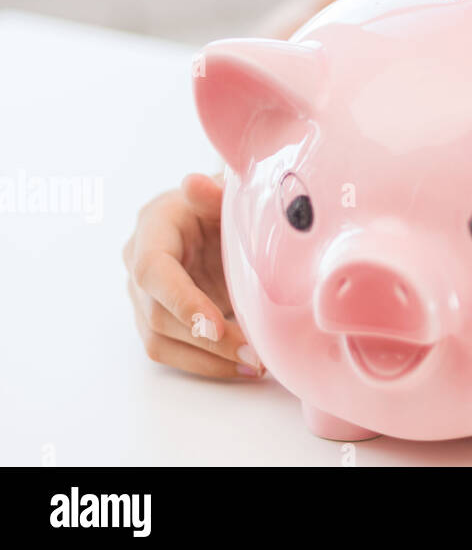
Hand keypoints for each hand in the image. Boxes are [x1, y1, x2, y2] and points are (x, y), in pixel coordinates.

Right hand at [123, 173, 262, 379]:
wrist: (218, 216)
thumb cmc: (223, 202)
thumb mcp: (223, 191)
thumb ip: (211, 193)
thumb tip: (194, 183)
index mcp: (152, 229)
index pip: (153, 271)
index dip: (181, 301)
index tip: (215, 326)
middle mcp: (138, 265)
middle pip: (158, 315)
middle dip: (205, 340)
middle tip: (253, 351)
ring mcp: (144, 296)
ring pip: (162, 341)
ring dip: (208, 359)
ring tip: (254, 364)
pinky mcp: (158, 319)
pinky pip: (173, 350)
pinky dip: (207, 363)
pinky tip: (243, 366)